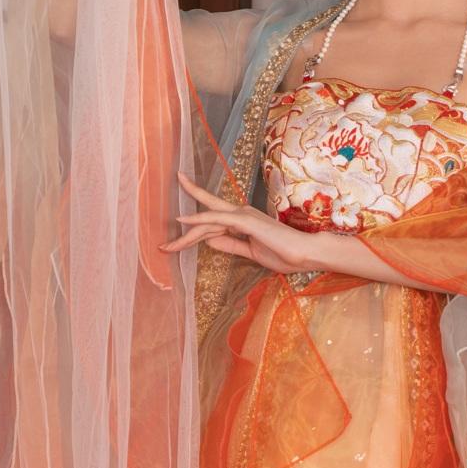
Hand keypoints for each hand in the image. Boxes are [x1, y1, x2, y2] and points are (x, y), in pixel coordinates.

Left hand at [163, 172, 319, 275]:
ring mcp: (242, 215)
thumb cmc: (283, 254)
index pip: (211, 222)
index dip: (192, 232)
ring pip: (207, 221)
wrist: (304, 254)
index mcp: (242, 221)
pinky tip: (183, 222)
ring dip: (185, 235)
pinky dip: (199, 218)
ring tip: (167, 247)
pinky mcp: (245, 220)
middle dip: (183, 226)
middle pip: (204, 217)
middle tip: (162, 244)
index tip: (173, 242)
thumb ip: (230, 245)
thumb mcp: (250, 252)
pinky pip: (216, 217)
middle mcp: (240, 213)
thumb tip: (209, 241)